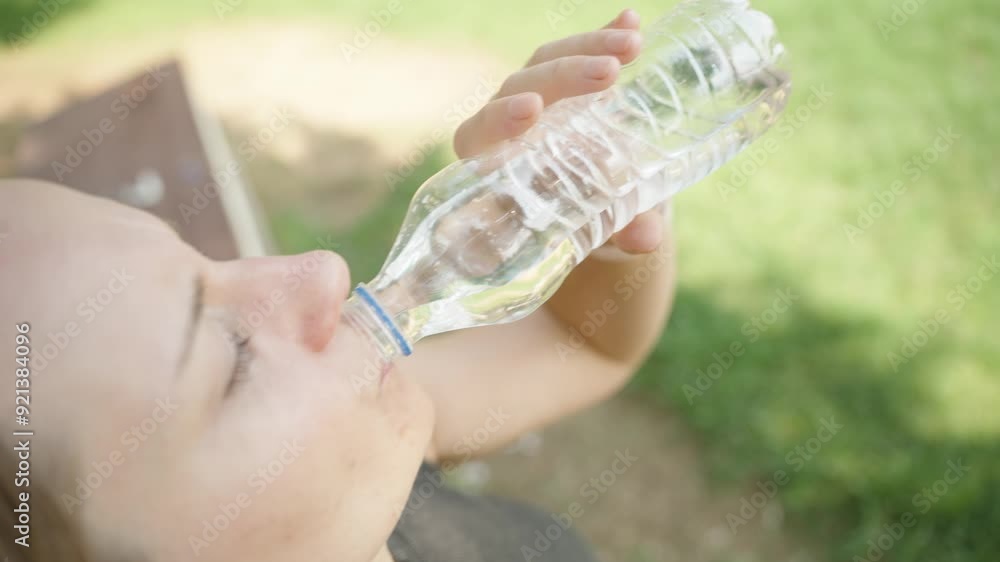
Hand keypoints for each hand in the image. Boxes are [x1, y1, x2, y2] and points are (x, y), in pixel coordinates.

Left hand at [453, 8, 666, 256]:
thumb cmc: (581, 225)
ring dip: (588, 48)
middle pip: (522, 86)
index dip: (500, 119)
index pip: (480, 133)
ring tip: (632, 46)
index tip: (532, 112)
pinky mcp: (567, 81)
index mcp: (495, 165)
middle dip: (563, 76)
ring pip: (548, 60)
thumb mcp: (600, 231)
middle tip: (608, 75)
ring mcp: (538, 97)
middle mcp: (509, 125)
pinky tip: (631, 21)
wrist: (598, 205)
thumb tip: (645, 240)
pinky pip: (579, 50)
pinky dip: (605, 35)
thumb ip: (619, 232)